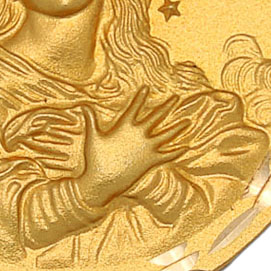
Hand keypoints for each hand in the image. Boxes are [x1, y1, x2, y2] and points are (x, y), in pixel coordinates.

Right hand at [75, 85, 185, 207]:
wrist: (103, 182)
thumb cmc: (96, 160)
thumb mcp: (93, 137)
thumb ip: (90, 119)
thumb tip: (83, 105)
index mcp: (125, 126)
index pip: (135, 107)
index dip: (140, 97)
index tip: (146, 88)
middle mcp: (139, 134)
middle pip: (157, 117)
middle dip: (167, 106)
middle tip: (176, 98)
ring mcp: (147, 148)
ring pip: (166, 135)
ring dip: (178, 128)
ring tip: (187, 121)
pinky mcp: (151, 161)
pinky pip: (167, 155)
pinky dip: (177, 151)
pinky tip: (186, 147)